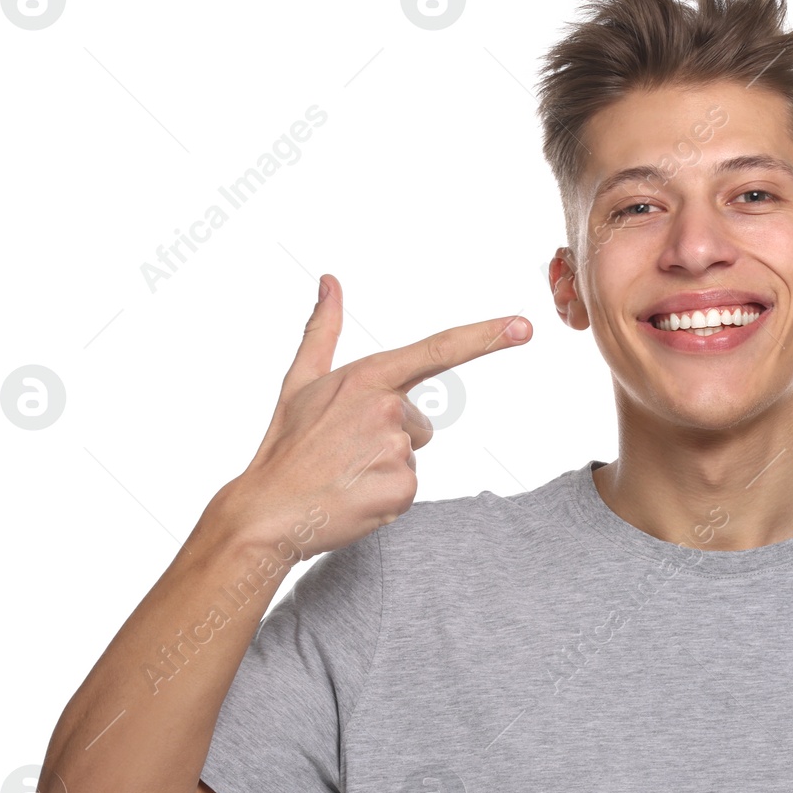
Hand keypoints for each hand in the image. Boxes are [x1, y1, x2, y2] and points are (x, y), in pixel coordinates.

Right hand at [220, 274, 530, 551]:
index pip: (437, 351)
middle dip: (390, 438)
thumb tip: (330, 281)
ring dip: (384, 467)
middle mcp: (385, 407)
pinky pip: (408, 488)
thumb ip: (322, 330)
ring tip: (345, 474)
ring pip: (411, 455)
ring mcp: (395, 448)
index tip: (524, 326)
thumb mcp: (300, 382)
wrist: (269, 511)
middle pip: (419, 422)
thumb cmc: (286, 447)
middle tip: (344, 453)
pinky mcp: (402, 487)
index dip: (485, 337)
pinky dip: (385, 496)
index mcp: (367, 377)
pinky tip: (353, 495)